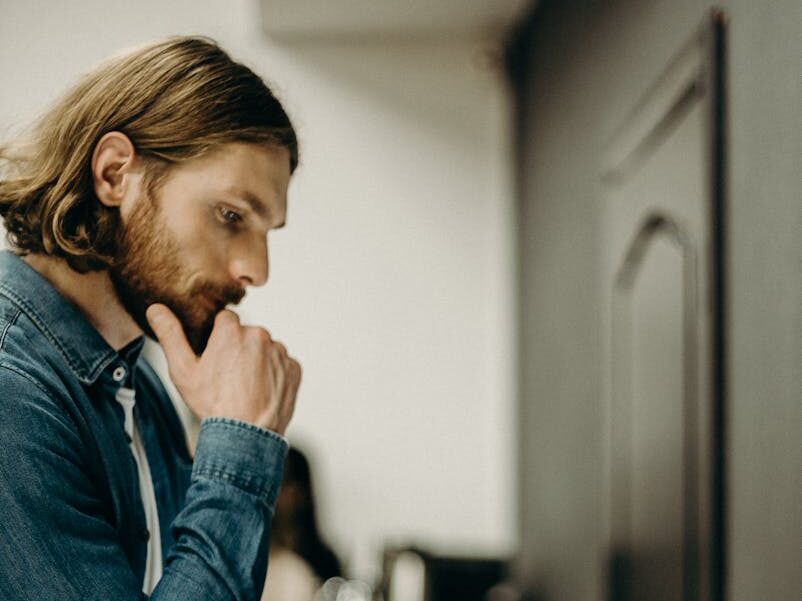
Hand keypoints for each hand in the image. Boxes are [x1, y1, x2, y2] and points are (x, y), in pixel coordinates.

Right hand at [145, 304, 300, 434]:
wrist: (246, 436)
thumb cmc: (212, 404)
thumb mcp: (183, 371)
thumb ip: (170, 335)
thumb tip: (155, 309)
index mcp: (232, 330)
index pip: (225, 320)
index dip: (218, 338)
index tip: (214, 357)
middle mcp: (260, 335)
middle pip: (246, 334)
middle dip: (239, 349)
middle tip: (228, 376)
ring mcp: (280, 352)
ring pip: (265, 349)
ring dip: (257, 361)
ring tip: (245, 387)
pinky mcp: (294, 368)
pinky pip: (282, 365)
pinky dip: (274, 375)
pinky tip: (261, 391)